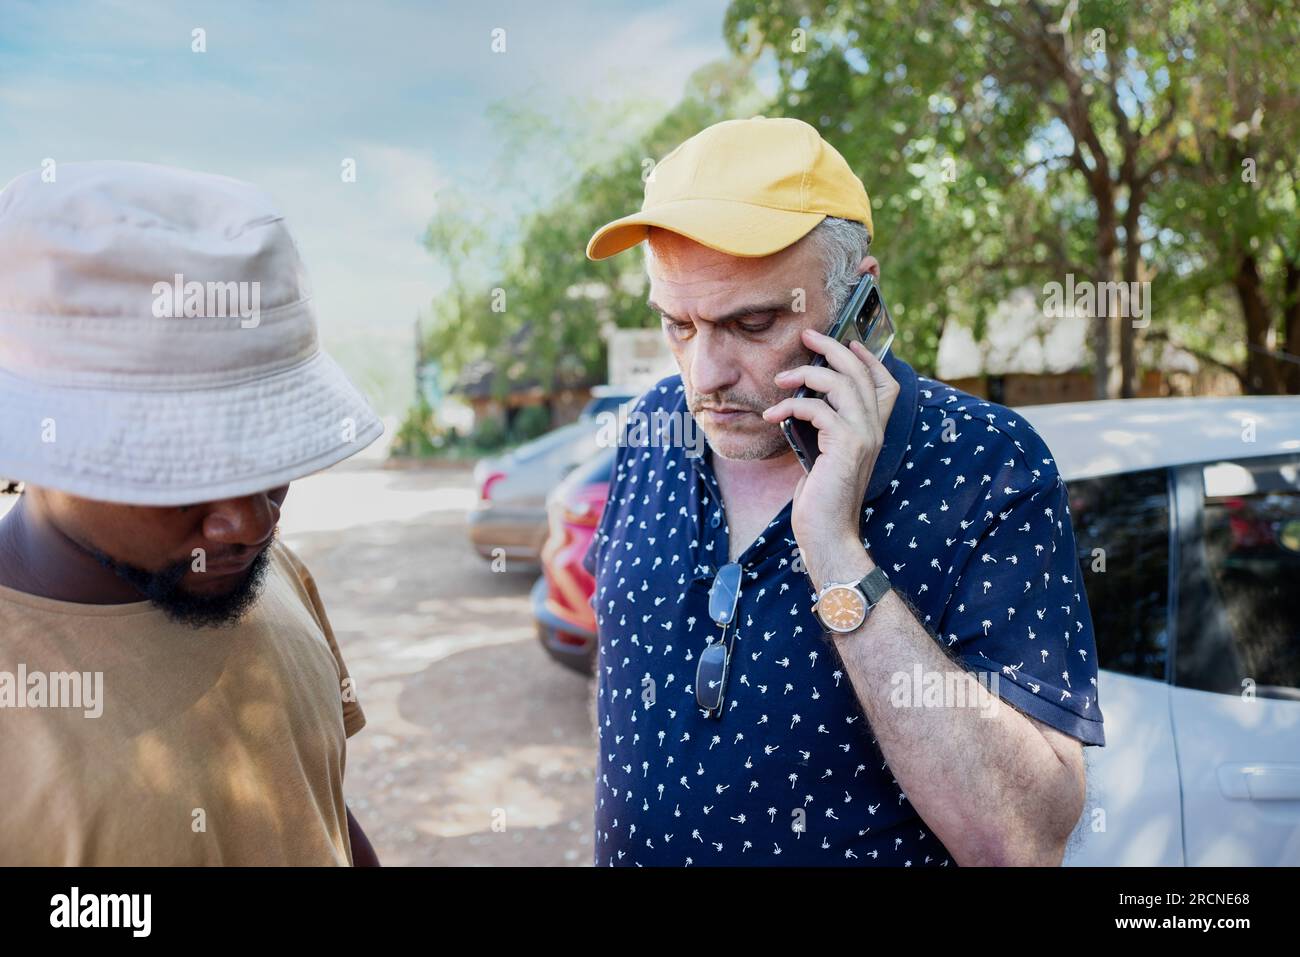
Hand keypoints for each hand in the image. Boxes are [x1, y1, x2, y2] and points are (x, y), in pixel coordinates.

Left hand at [761, 328, 898, 585]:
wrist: (828, 535)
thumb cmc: (821, 500)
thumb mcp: (825, 458)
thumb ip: (825, 431)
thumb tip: (805, 404)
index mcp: (873, 432)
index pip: (885, 384)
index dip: (870, 359)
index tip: (849, 341)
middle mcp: (874, 430)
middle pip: (860, 373)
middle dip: (833, 348)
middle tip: (806, 336)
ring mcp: (863, 436)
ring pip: (840, 383)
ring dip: (806, 373)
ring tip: (780, 378)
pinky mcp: (846, 445)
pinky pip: (818, 407)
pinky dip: (792, 405)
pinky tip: (773, 414)